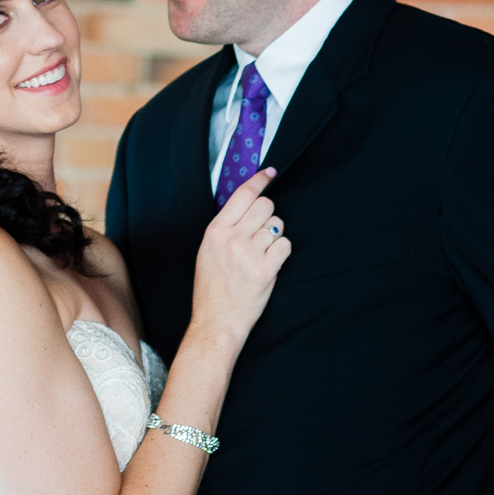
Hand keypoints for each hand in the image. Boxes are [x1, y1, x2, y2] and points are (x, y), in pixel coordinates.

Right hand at [189, 168, 289, 347]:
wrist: (216, 321)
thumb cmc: (212, 288)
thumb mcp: (208, 250)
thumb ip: (226, 227)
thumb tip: (249, 204)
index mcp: (215, 231)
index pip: (242, 194)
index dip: (259, 181)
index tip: (269, 173)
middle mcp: (232, 238)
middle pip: (265, 206)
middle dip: (268, 215)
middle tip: (261, 232)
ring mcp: (249, 254)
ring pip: (277, 225)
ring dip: (274, 237)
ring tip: (261, 253)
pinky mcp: (266, 270)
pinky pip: (284, 245)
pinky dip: (281, 253)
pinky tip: (269, 264)